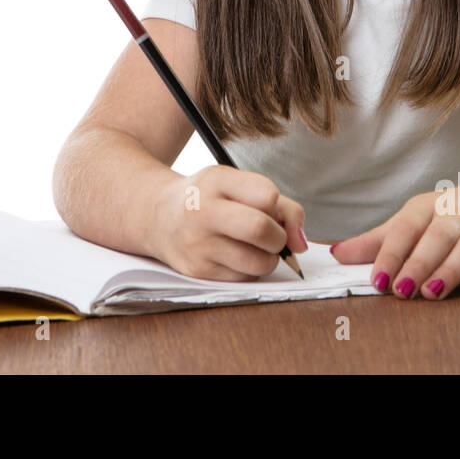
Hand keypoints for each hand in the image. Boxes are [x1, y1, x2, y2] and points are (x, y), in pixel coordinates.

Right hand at [149, 165, 307, 280]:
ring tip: (253, 246)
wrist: (158, 216)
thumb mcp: (238, 185)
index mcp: (215, 180)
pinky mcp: (196, 271)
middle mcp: (201, 211)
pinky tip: (235, 256)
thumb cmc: (209, 199)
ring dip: (267, 258)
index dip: (277, 206)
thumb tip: (302, 243)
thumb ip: (281, 206)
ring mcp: (197, 244)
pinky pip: (244, 278)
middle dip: (278, 237)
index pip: (267, 196)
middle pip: (261, 230)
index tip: (269, 208)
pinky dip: (249, 270)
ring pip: (258, 262)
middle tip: (272, 235)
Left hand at [329, 188, 459, 298]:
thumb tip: (336, 254)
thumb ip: (375, 242)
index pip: (406, 227)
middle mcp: (455, 215)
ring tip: (433, 293)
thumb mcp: (407, 222)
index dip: (390, 253)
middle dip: (419, 263)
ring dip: (452, 270)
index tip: (377, 280)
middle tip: (402, 290)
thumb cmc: (441, 218)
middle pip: (438, 235)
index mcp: (426, 207)